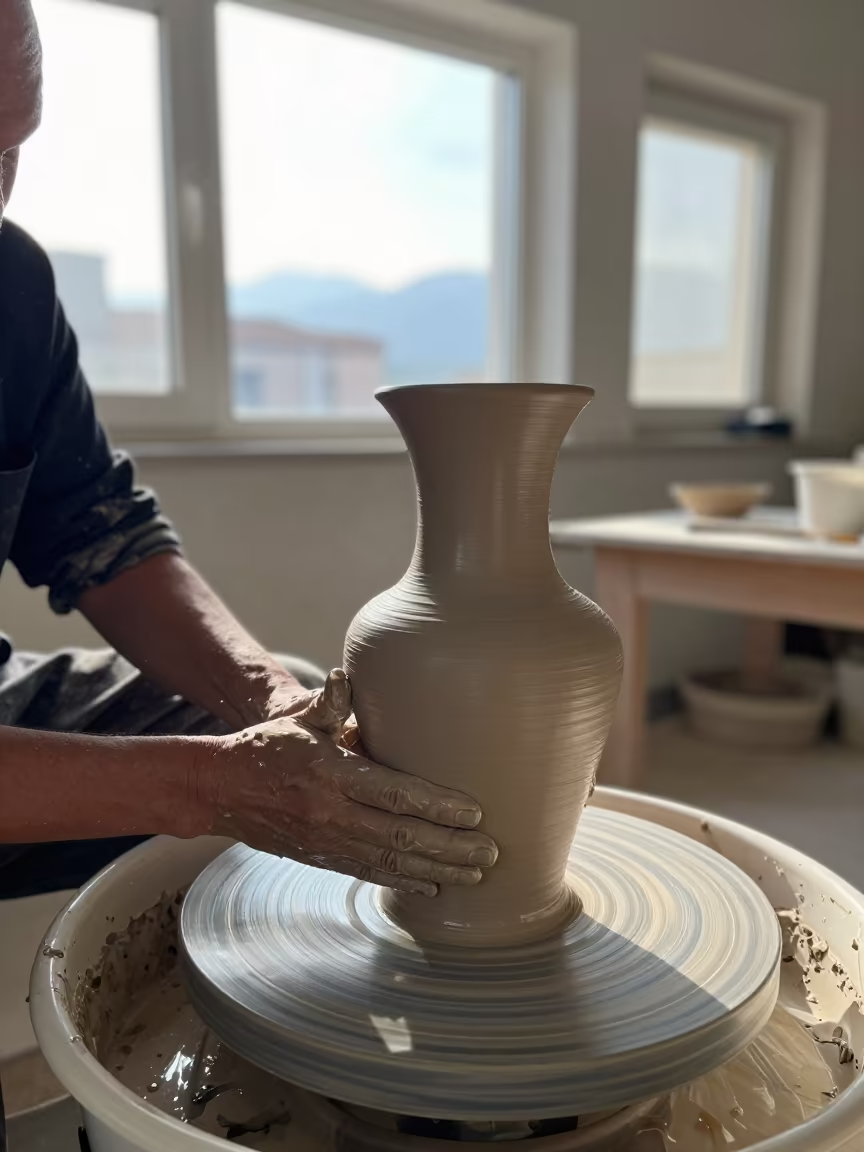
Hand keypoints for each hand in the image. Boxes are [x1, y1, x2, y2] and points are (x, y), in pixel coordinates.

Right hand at [194, 670, 497, 896]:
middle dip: (450, 847)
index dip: (437, 805)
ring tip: (475, 873)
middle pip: (402, 836)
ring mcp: (327, 841)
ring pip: (391, 862)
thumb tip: (344, 675)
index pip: (394, 793)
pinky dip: (404, 882)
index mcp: (331, 774)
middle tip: (490, 851)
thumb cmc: (267, 746)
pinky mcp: (322, 858)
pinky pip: (369, 873)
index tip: (474, 812)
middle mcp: (331, 813)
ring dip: (437, 870)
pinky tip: (433, 885)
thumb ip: (329, 702)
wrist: (220, 790)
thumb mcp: (297, 718)